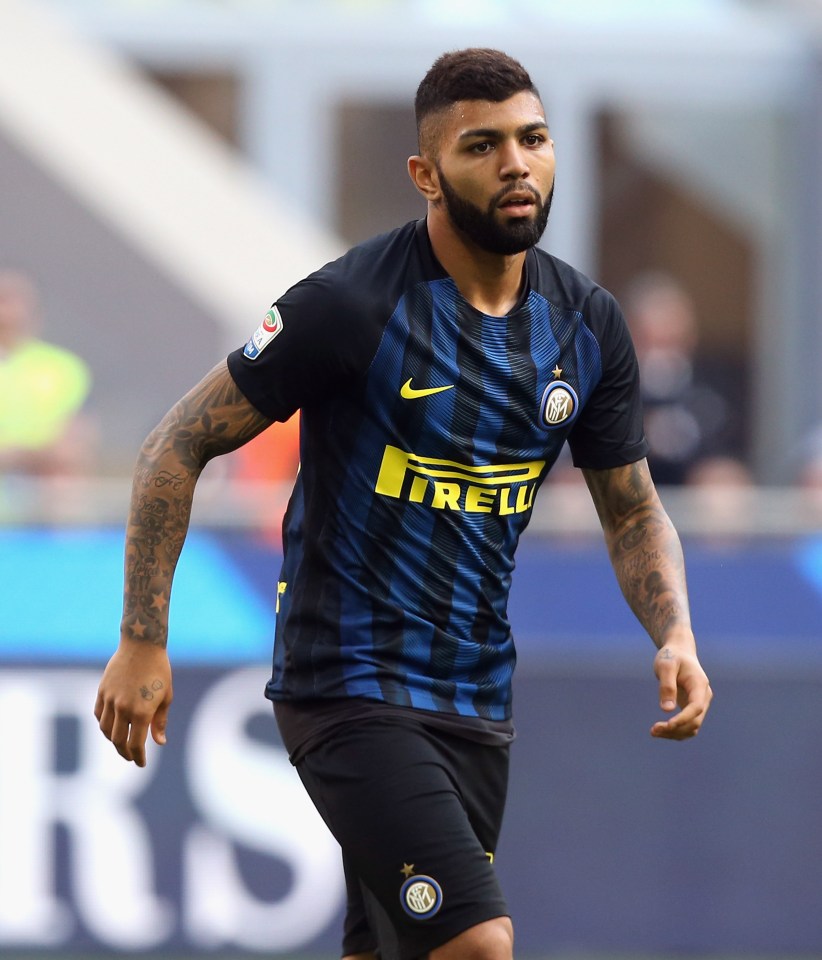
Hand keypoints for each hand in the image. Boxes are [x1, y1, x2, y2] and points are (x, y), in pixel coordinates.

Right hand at [94, 640, 172, 766]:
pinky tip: (111, 727)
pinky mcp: (102, 691)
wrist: (142, 645)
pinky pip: (98, 714)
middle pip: (118, 741)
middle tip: (131, 757)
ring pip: (105, 730)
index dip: (138, 757)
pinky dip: (103, 724)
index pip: (136, 744)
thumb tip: (159, 743)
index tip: (141, 763)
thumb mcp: (166, 696)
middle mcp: (123, 708)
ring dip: (113, 740)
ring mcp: (110, 700)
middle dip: (125, 753)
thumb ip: (160, 721)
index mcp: (141, 712)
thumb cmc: (159, 670)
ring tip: (121, 743)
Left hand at [651, 643, 711, 739]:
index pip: (696, 707)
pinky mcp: (692, 708)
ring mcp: (700, 703)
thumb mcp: (665, 666)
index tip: (667, 725)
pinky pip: (687, 725)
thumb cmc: (671, 656)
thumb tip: (666, 710)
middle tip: (653, 730)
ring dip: (675, 733)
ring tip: (654, 732)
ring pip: (692, 727)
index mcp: (699, 685)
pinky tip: (660, 730)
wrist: (679, 652)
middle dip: (675, 729)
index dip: (683, 719)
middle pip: (695, 721)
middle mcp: (703, 697)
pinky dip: (676, 730)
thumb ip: (666, 686)